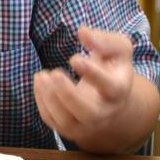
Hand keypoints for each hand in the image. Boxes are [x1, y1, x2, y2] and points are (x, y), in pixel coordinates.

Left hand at [32, 26, 136, 150]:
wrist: (110, 97)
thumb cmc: (112, 67)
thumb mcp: (119, 49)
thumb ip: (105, 40)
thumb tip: (83, 32)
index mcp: (118, 90)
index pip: (110, 87)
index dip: (93, 74)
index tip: (74, 59)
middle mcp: (104, 111)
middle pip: (89, 113)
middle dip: (68, 94)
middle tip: (55, 73)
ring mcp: (86, 123)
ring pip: (68, 122)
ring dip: (50, 99)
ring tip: (42, 75)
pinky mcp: (69, 127)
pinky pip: (53, 122)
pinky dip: (42, 103)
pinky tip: (40, 82)